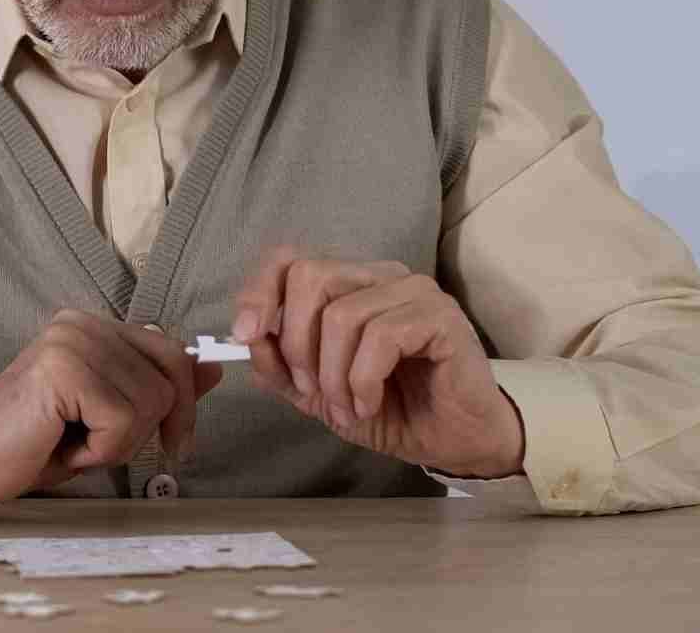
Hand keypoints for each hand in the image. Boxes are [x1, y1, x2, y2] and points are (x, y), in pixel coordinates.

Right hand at [0, 309, 223, 505]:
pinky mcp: (62, 368)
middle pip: (171, 376)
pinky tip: (64, 445)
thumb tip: (212, 369)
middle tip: (106, 447)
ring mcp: (72, 341)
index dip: (183, 402)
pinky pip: (122, 419)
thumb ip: (157, 388)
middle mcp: (83, 323)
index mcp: (94, 326)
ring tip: (75, 442)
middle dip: (151, 427)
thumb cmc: (36, 443)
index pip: (172, 352)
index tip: (174, 442)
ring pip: (151, 401)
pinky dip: (102, 449)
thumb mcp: (108, 418)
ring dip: (120, 442)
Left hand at [230, 249, 524, 478]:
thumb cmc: (393, 410)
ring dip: (332, 376)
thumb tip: (247, 336)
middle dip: (296, 343)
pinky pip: (380, 337)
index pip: (289, 259)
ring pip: (342, 314)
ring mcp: (413, 291)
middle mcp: (379, 276)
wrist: (455, 441)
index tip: (244, 335)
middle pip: (310, 276)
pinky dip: (362, 380)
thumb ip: (281, 367)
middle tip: (310, 391)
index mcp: (349, 284)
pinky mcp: (440, 316)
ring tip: (347, 409)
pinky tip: (368, 404)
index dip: (258, 292)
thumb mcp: (319, 395)